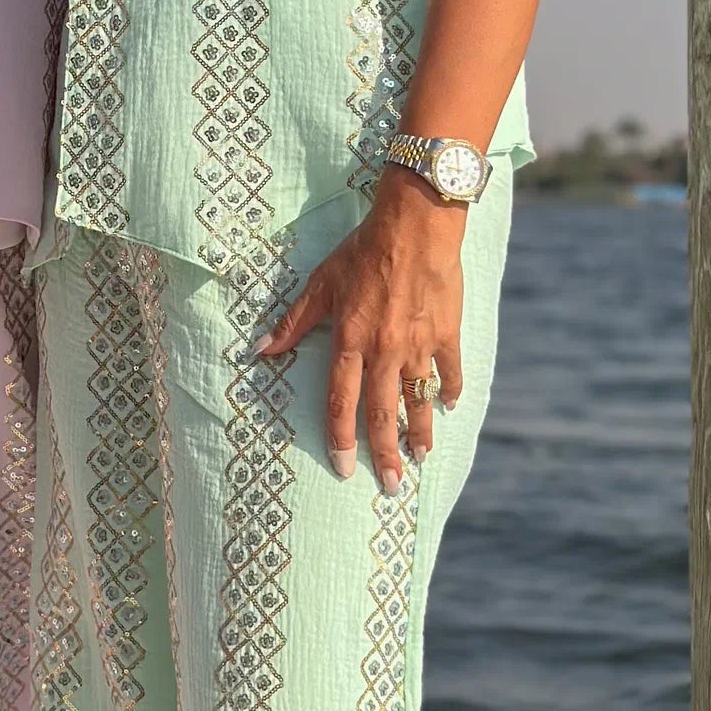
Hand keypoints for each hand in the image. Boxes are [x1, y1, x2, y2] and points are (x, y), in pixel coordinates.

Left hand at [257, 169, 465, 494]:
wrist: (416, 225)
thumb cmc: (363, 250)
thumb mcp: (321, 283)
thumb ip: (293, 321)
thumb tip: (260, 349)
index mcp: (350, 341)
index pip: (340, 402)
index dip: (340, 439)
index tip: (342, 468)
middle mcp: (385, 351)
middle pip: (381, 413)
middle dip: (384, 454)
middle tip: (389, 486)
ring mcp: (419, 345)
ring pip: (417, 400)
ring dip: (419, 432)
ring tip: (419, 458)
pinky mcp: (447, 332)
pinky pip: (450, 370)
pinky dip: (450, 390)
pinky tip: (449, 405)